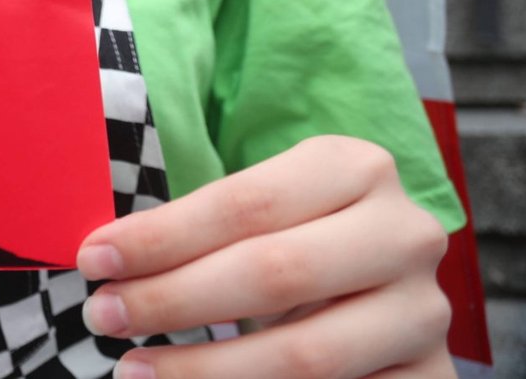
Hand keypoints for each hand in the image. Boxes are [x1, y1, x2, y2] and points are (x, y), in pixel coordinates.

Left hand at [75, 136, 453, 378]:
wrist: (372, 283)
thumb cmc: (288, 238)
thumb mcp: (257, 215)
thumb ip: (194, 230)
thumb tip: (100, 257)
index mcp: (355, 167)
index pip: (244, 203)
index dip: (162, 236)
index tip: (93, 260)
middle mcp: (404, 234)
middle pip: (273, 272)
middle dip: (173, 300)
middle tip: (102, 316)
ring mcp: (426, 312)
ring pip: (305, 355)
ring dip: (205, 370)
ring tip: (134, 371)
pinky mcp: (432, 378)